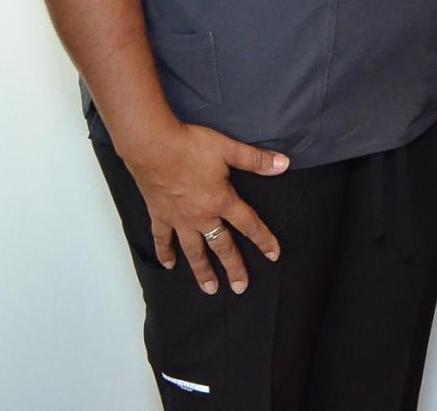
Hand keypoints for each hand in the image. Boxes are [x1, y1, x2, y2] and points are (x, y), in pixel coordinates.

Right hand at [120, 121, 287, 294]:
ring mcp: (179, 219)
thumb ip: (256, 160)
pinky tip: (169, 265)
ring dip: (202, 270)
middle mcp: (202, 216)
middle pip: (221, 246)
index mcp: (221, 201)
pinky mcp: (159, 215)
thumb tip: (284, 164)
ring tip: (209, 289)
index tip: (274, 255)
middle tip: (240, 287)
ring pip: (193, 250)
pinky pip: (162, 239)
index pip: (249, 224)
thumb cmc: (190, 146)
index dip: (263, 240)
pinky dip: (165, 253)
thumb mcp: (228, 149)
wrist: (152, 146)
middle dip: (233, 267)